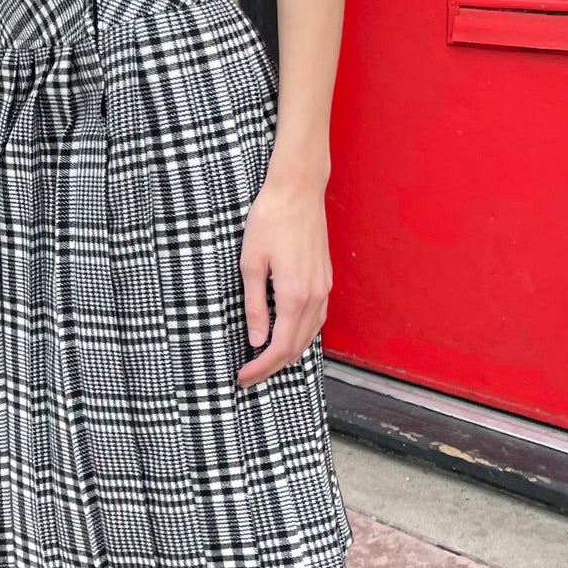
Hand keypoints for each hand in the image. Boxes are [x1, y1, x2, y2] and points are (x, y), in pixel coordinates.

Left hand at [236, 178, 331, 388]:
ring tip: (264, 360)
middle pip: (297, 347)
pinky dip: (302, 335)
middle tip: (248, 375)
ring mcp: (324, 288)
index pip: (280, 348)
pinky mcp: (325, 278)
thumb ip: (255, 306)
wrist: (298, 191)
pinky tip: (288, 334)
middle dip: (272, 366)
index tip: (242, 377)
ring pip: (310, 335)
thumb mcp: (250, 264)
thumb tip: (256, 341)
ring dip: (288, 353)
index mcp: (295, 295)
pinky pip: (317, 318)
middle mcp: (315, 296)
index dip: (261, 368)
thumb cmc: (269, 221)